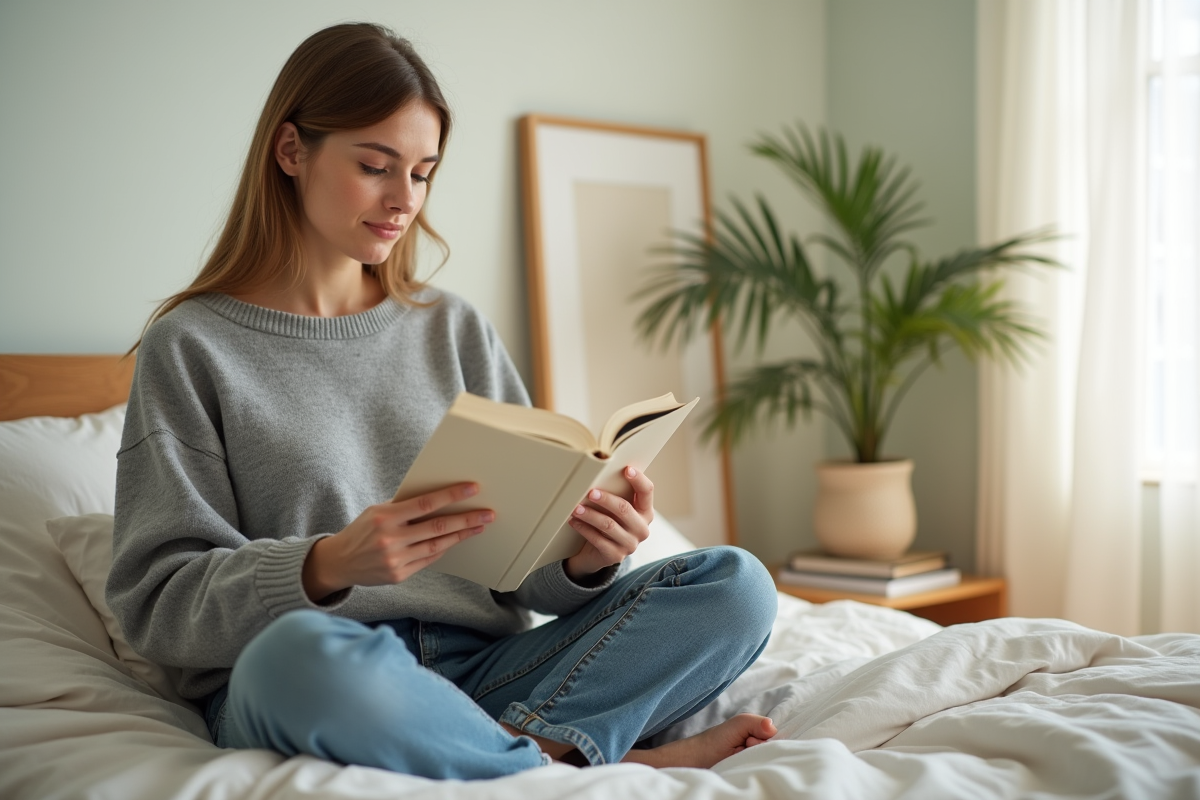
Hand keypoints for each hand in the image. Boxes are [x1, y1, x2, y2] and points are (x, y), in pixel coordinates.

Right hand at [303, 482, 492, 601]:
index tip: (472, 489)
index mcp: (385, 517)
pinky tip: (456, 540)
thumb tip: (438, 498)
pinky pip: (428, 560)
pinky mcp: (399, 576)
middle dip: (466, 520)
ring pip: (437, 546)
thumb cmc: (362, 530)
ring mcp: (395, 560)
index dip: (451, 496)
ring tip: (478, 527)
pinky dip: (444, 549)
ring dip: (461, 536)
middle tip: (487, 514)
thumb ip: (404, 507)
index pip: (425, 504)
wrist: (339, 561)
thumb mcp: (377, 511)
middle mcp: (391, 539)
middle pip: (437, 527)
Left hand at [564, 466, 653, 582]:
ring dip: (590, 515)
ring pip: (608, 525)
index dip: (639, 479)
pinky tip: (574, 521)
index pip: (647, 492)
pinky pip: (598, 540)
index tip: (626, 469)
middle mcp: (642, 529)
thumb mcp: (617, 509)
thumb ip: (617, 494)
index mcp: (645, 512)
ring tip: (576, 508)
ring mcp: (630, 544)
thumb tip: (599, 473)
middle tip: (591, 492)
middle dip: (606, 499)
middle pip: (625, 509)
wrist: (599, 553)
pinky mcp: (615, 556)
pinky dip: (584, 529)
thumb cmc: (610, 523)